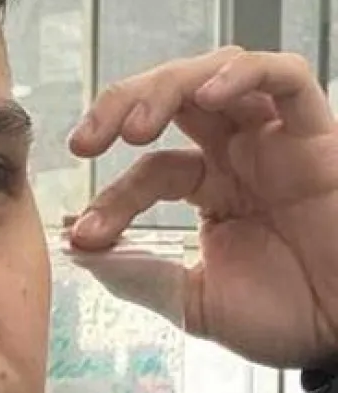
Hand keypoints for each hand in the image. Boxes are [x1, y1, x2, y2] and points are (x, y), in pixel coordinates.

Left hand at [66, 48, 337, 368]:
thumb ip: (140, 276)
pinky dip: (243, 74)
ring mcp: (278, 139)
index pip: (149, 170)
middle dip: (119, 105)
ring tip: (134, 128)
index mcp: (213, 187)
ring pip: (217, 73)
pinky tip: (208, 96)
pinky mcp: (320, 135)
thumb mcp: (197, 304)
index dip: (110, 198)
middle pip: (173, 95)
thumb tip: (78, 253)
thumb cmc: (294, 319)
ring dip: (165, 87)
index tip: (84, 236)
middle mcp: (242, 153)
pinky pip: (285, 77)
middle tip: (84, 143)